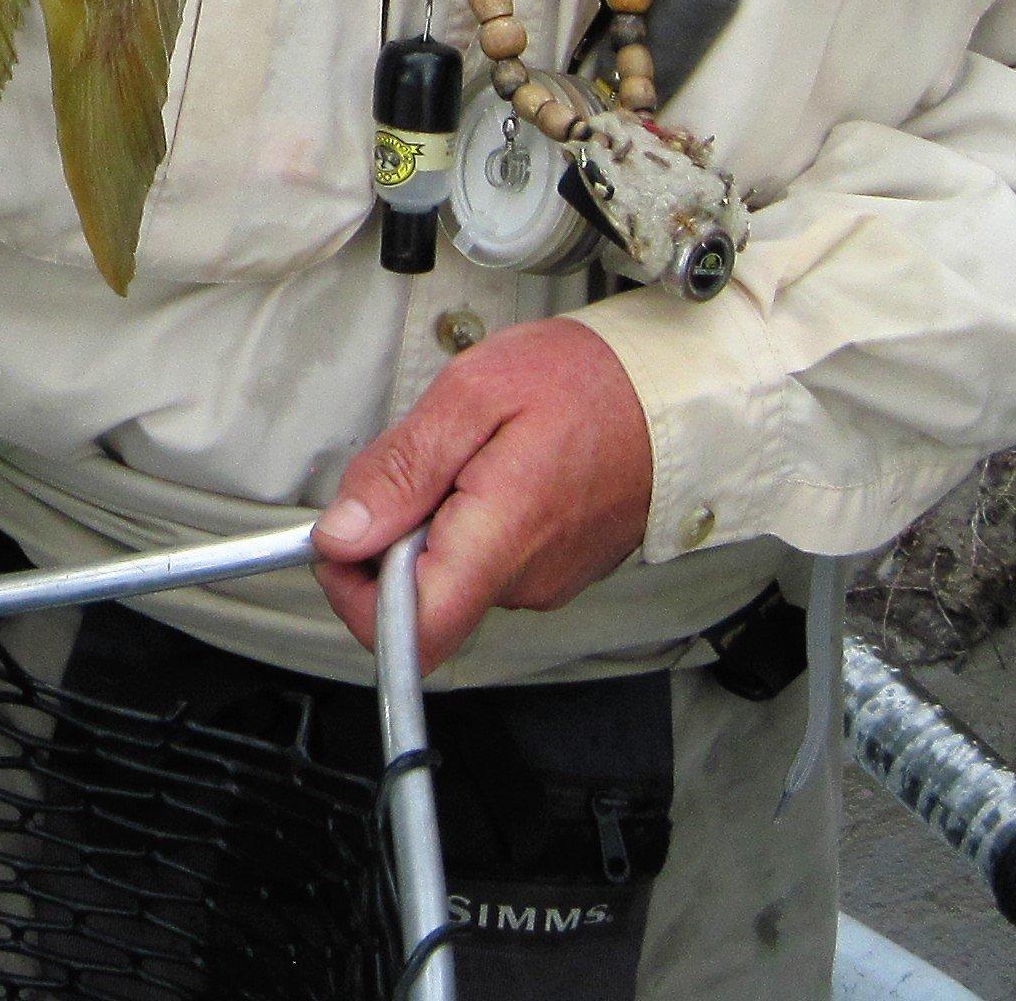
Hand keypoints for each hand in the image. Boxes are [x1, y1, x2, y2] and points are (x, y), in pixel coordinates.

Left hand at [311, 318, 655, 670]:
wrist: (675, 392)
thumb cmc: (586, 381)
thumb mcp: (474, 393)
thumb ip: (403, 468)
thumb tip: (341, 533)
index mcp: (499, 543)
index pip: (408, 634)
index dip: (354, 597)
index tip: (345, 537)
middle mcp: (523, 582)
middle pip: (419, 598)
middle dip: (393, 532)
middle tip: (425, 460)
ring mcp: (544, 581)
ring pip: (450, 573)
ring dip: (434, 520)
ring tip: (471, 452)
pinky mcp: (556, 570)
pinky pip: (487, 561)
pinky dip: (471, 519)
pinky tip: (496, 467)